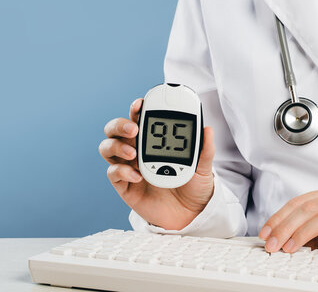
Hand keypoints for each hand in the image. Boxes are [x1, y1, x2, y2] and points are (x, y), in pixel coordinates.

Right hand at [99, 99, 214, 229]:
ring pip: (108, 148)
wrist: (191, 214)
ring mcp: (129, 167)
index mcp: (154, 141)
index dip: (137, 109)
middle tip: (133, 129)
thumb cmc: (194, 186)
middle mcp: (137, 150)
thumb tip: (208, 129)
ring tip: (133, 153)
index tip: (141, 103)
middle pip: (116, 130)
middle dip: (120, 125)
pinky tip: (137, 175)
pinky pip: (113, 173)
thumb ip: (204, 149)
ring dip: (116, 146)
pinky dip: (122, 171)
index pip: (140, 119)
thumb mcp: (203, 167)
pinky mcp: (125, 186)